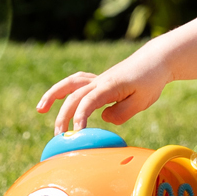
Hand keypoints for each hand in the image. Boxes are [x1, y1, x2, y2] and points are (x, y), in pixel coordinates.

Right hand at [36, 49, 173, 133]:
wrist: (157, 59)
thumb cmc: (151, 80)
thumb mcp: (142, 101)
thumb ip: (122, 112)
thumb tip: (104, 118)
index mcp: (109, 86)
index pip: (87, 103)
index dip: (79, 118)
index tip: (76, 134)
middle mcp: (99, 81)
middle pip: (74, 96)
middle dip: (63, 116)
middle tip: (58, 136)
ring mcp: (98, 79)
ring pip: (70, 84)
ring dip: (53, 95)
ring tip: (40, 109)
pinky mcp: (100, 80)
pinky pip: (77, 82)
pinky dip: (65, 90)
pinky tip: (60, 100)